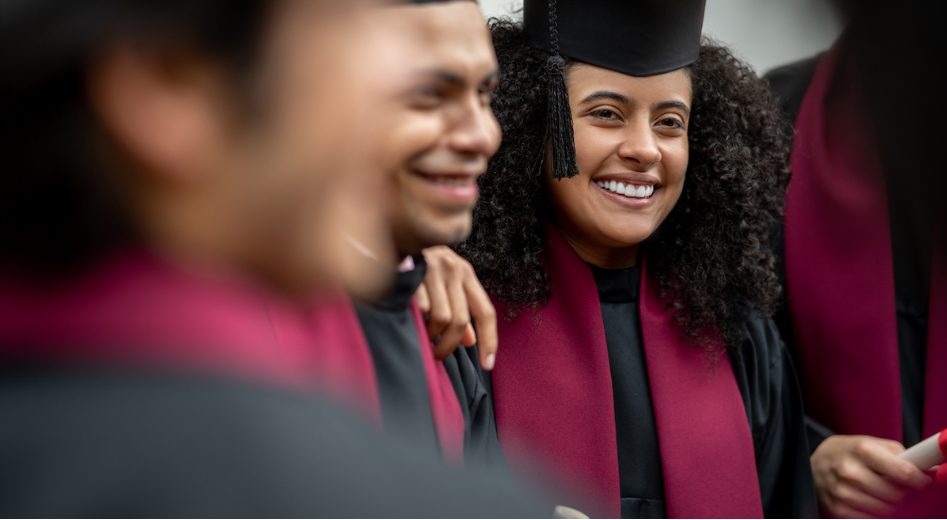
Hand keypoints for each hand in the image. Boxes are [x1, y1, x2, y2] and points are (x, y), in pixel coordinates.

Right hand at [415, 246, 496, 370]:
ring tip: (423, 335)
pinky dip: (417, 321)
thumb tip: (470, 341)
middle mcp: (454, 269)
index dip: (490, 340)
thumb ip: (459, 310)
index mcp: (466, 273)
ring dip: (431, 334)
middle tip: (438, 355)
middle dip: (449, 345)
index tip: (488, 364)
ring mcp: (434, 269)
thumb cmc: (420, 265)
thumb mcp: (445, 283)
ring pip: (441, 317)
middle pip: (461, 320)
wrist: (391, 236)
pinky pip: (420, 309)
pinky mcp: (414, 272)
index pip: (486, 312)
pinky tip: (411, 319)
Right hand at [812, 434, 932, 517]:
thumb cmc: (848, 453)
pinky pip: (870, 518)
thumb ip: (900, 455)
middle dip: (901, 492)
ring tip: (880, 493)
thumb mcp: (870, 443)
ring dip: (888, 503)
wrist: (813, 464)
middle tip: (896, 486)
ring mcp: (842, 492)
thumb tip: (930, 470)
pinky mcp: (837, 509)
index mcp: (862, 450)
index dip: (918, 479)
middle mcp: (850, 471)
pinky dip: (874, 512)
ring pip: (885, 509)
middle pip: (895, 493)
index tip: (922, 481)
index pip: (903, 471)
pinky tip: (868, 500)